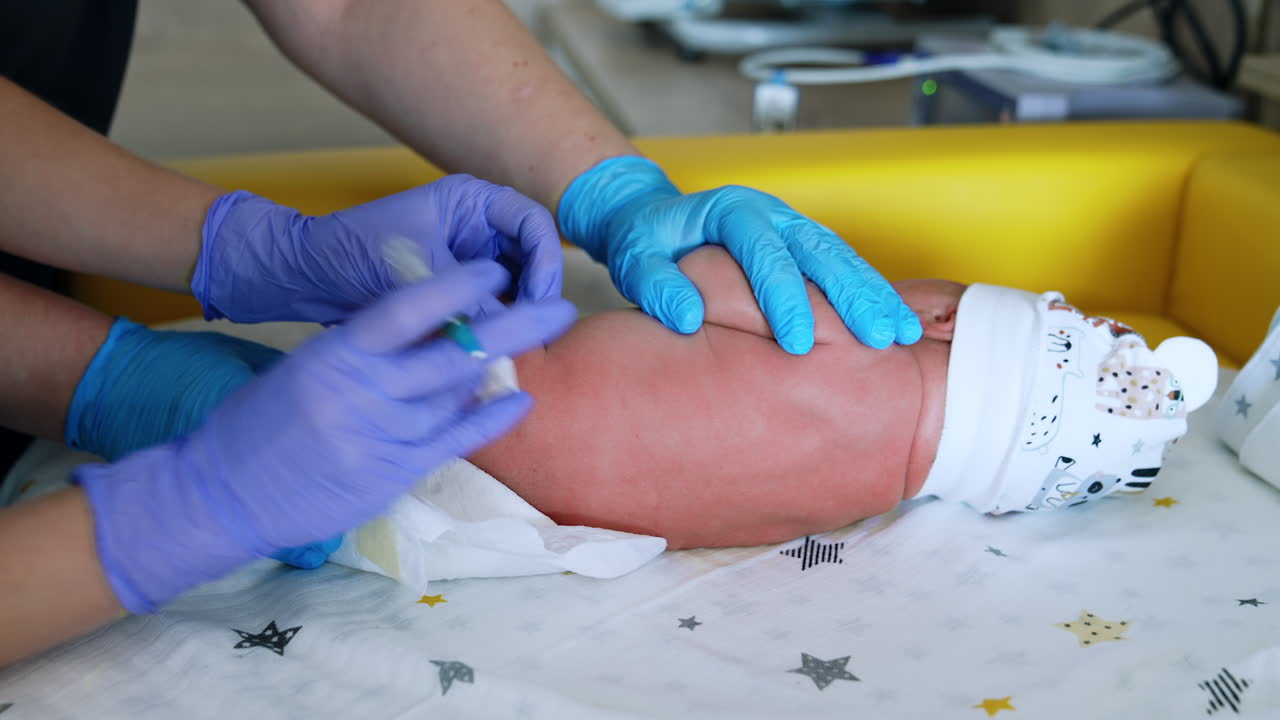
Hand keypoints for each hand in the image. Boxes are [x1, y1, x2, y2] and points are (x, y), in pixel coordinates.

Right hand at [76, 262, 575, 611]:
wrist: (220, 491)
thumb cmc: (264, 423)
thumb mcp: (308, 368)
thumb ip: (366, 350)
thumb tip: (433, 329)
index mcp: (336, 354)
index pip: (406, 308)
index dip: (457, 285)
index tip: (498, 269)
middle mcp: (362, 392)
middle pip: (452, 352)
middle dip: (513, 325)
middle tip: (560, 307)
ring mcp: (378, 437)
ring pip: (456, 395)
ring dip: (497, 369)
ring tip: (536, 343)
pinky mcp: (389, 475)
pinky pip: (452, 441)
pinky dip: (489, 418)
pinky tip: (519, 400)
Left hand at [193, 175, 563, 323]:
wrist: (307, 277)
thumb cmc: (353, 254)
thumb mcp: (416, 274)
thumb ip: (464, 301)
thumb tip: (506, 337)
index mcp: (470, 201)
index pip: (533, 223)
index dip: (547, 260)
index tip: (539, 297)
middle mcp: (477, 227)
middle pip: (533, 256)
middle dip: (538, 291)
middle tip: (535, 329)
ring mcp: (469, 259)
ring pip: (517, 286)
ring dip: (519, 313)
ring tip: (517, 343)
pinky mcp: (458, 292)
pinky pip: (492, 308)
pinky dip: (497, 327)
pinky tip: (495, 349)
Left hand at [558, 156, 921, 353]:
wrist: (656, 224)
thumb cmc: (647, 245)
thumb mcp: (637, 261)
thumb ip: (658, 285)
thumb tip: (688, 317)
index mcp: (732, 211)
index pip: (764, 253)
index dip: (784, 298)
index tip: (797, 343)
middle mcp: (772, 214)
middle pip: (820, 250)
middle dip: (852, 296)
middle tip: (877, 339)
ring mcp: (793, 228)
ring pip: (842, 258)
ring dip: (874, 295)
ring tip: (903, 334)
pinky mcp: (805, 248)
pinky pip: (844, 268)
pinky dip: (870, 294)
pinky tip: (894, 325)